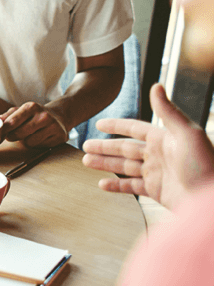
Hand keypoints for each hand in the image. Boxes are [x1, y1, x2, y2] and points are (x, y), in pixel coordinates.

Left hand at [0, 102, 68, 147]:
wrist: (59, 116)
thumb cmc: (34, 115)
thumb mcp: (21, 111)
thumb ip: (7, 116)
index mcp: (31, 107)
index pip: (12, 122)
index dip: (3, 131)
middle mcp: (43, 115)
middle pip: (19, 134)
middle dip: (12, 137)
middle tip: (12, 135)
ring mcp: (53, 126)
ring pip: (29, 142)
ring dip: (26, 142)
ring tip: (29, 135)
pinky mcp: (60, 137)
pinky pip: (41, 147)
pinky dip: (37, 145)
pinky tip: (40, 138)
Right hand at [82, 83, 213, 210]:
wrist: (211, 199)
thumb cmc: (205, 165)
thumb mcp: (187, 134)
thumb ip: (168, 111)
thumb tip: (155, 85)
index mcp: (164, 139)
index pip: (135, 129)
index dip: (117, 126)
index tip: (99, 124)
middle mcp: (158, 155)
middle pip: (125, 148)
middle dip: (104, 147)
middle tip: (85, 146)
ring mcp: (157, 174)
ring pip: (124, 167)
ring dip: (105, 164)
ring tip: (86, 162)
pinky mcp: (157, 191)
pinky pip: (131, 187)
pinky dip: (116, 185)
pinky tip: (102, 184)